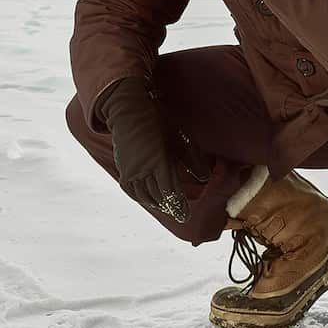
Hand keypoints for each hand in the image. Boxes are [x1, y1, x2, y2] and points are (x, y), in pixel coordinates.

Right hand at [97, 77, 185, 216]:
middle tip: (180, 214)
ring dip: (156, 204)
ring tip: (167, 208)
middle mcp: (142, 169)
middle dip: (170, 207)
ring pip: (143, 196)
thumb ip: (192, 159)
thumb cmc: (157, 121)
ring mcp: (130, 170)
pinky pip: (129, 190)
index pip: (169, 191)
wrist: (128, 112)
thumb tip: (204, 177)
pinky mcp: (122, 168)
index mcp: (158, 161)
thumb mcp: (179, 137)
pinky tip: (147, 200)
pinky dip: (140, 198)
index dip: (178, 205)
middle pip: (157, 196)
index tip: (185, 215)